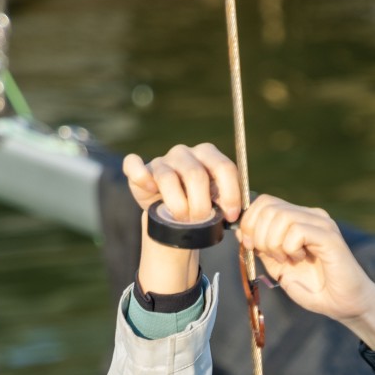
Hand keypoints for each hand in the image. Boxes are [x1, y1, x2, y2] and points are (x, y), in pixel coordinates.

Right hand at [123, 144, 243, 294]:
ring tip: (181, 218)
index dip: (230, 194)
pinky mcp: (140, 170)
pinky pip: (134, 165)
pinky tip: (149, 187)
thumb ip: (230, 203)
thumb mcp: (219, 204)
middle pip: (196, 175)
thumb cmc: (201, 208)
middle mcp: (185, 153)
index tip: (230, 216)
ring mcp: (162, 161)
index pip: (224, 168)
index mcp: (209, 156)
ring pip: (168, 178)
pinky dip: (139, 174)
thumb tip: (239, 214)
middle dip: (201, 205)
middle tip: (200, 220)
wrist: (174, 218)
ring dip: (177, 205)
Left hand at [238, 196, 374, 349]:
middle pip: (268, 205)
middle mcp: (310, 215)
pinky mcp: (329, 236)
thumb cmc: (316, 289)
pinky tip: (300, 259)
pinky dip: (290, 248)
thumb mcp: (279, 269)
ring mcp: (321, 223)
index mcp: (298, 219)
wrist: (345, 305)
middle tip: (273, 257)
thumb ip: (262, 249)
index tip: (252, 247)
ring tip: (287, 260)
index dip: (249, 222)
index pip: (264, 202)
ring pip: (281, 216)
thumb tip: (242, 232)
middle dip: (258, 234)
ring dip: (274, 243)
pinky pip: (297, 230)